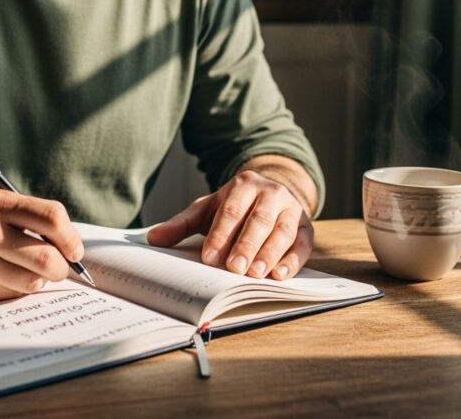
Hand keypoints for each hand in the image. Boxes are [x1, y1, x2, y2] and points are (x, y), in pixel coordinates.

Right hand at [0, 189, 84, 302]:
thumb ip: (25, 218)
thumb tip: (69, 245)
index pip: (52, 218)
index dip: (71, 237)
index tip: (74, 249)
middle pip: (48, 258)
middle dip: (62, 267)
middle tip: (60, 266)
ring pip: (32, 282)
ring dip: (38, 279)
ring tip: (25, 269)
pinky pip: (9, 294)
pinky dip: (14, 289)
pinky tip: (1, 277)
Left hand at [146, 170, 313, 279]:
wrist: (270, 195)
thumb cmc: (234, 207)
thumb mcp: (207, 209)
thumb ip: (182, 224)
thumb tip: (153, 239)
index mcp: (244, 184)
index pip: (232, 210)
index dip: (221, 235)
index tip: (210, 257)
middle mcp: (272, 193)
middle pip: (259, 221)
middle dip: (246, 246)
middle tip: (234, 269)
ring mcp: (292, 209)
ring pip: (283, 231)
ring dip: (270, 254)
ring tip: (256, 274)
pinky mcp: (307, 227)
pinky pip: (303, 244)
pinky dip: (293, 260)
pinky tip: (280, 275)